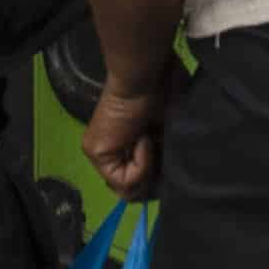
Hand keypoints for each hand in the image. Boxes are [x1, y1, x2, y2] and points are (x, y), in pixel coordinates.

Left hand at [83, 70, 171, 200]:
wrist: (147, 75)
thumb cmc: (165, 93)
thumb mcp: (170, 134)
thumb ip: (166, 159)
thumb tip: (172, 185)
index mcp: (125, 147)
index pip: (138, 184)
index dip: (158, 182)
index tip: (170, 162)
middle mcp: (109, 153)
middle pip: (132, 193)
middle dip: (154, 181)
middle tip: (163, 155)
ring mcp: (99, 154)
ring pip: (127, 191)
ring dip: (149, 171)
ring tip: (154, 142)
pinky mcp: (96, 152)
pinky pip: (124, 181)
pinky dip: (142, 164)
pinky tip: (145, 139)